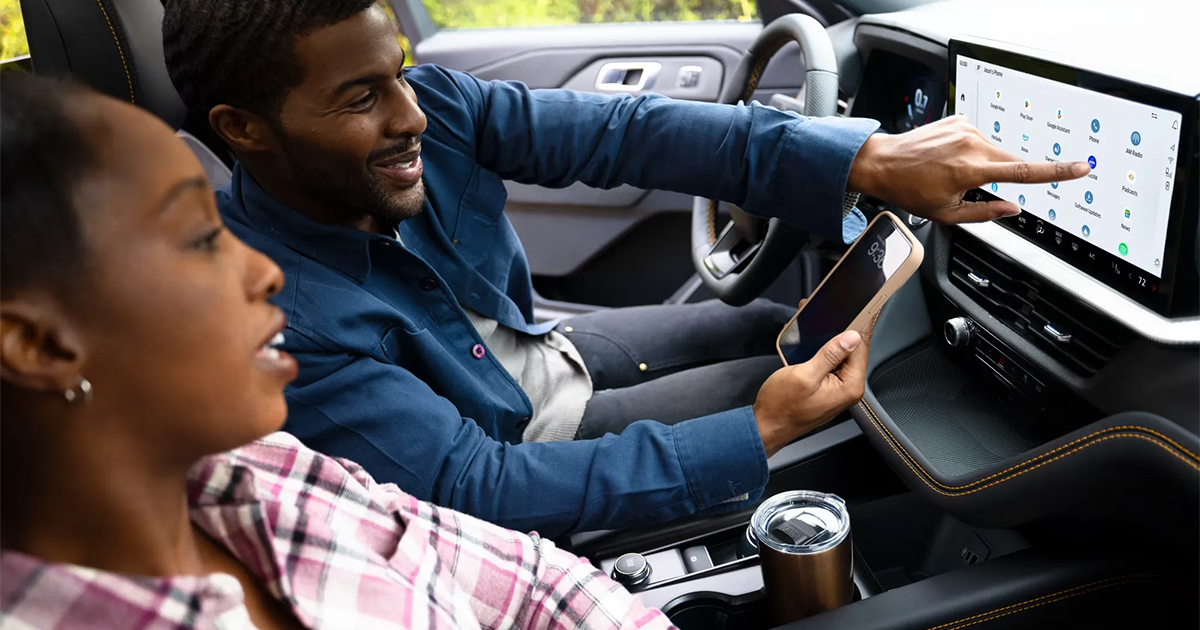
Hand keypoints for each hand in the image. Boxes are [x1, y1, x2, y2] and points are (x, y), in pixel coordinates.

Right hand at [753, 310, 874, 456]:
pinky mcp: (826, 387)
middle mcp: (847, 388)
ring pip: (839, 354)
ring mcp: (837, 388)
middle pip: (852, 350)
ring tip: (816, 321)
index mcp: (848, 386)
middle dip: (841, 328)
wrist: (766, 426)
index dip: (860, 324)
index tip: (863, 305)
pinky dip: (821, 349)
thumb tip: (852, 337)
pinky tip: (810, 340)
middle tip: (833, 308)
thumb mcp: (804, 375)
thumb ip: (830, 354)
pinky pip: (829, 363)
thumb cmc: (781, 406)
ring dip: (829, 338)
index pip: (861, 347)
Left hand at [847, 116, 1090, 222]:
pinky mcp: (959, 119)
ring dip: (982, 163)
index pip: (1023, 172)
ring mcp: (965, 128)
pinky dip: (970, 150)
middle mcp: (972, 144)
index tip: (1080, 168)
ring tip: (951, 171)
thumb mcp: (947, 213)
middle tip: (971, 185)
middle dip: (1002, 175)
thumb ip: (985, 212)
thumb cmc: (909, 190)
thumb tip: (1012, 208)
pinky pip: (977, 138)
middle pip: (1009, 161)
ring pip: (993, 150)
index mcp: (971, 169)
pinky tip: (947, 157)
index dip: (1055, 172)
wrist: (882, 162)